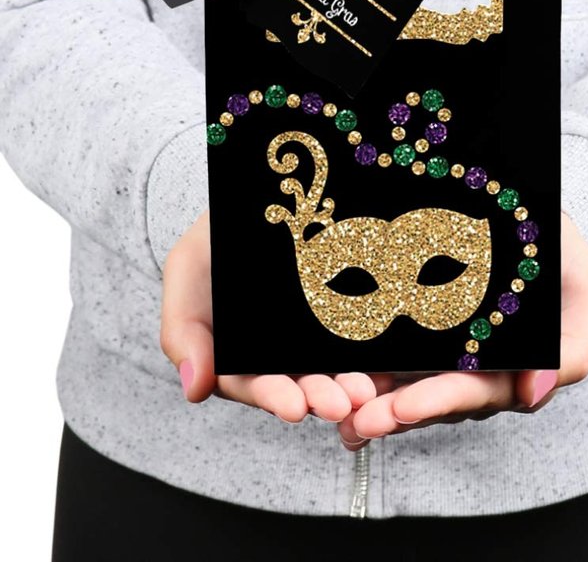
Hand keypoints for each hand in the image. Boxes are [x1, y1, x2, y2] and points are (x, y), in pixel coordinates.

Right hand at [159, 210, 375, 422]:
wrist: (256, 199)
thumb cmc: (214, 240)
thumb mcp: (188, 270)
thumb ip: (182, 329)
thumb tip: (195, 389)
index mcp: (237, 356)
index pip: (255, 384)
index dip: (274, 397)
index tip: (294, 407)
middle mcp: (277, 355)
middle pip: (301, 384)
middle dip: (321, 396)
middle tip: (343, 403)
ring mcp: (312, 338)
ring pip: (333, 369)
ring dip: (350, 384)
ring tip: (366, 390)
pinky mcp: (340, 316)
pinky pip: (359, 340)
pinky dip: (372, 359)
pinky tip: (387, 367)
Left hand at [338, 210, 587, 449]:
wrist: (530, 211)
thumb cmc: (562, 251)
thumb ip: (572, 350)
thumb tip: (532, 396)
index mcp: (518, 367)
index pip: (479, 392)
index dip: (441, 399)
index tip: (402, 406)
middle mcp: (481, 367)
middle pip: (435, 398)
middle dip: (397, 412)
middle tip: (358, 419)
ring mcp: (449, 350)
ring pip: (409, 385)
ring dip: (375, 399)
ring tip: (339, 409)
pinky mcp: (423, 328)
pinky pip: (394, 355)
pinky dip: (367, 371)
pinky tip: (338, 382)